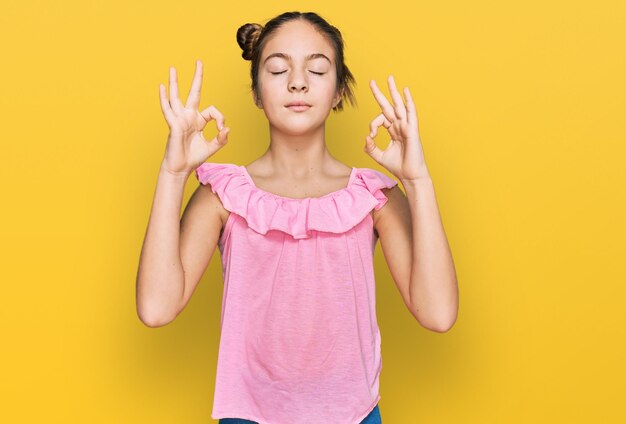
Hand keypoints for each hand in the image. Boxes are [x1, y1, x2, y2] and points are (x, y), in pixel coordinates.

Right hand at [159, 60, 229, 175]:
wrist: (181, 168)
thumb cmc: (194, 157)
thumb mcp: (212, 147)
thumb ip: (221, 139)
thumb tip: (227, 128)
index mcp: (198, 121)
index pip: (212, 111)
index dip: (220, 118)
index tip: (221, 130)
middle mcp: (188, 117)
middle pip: (193, 93)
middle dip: (197, 78)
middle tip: (199, 62)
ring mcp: (180, 119)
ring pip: (176, 97)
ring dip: (174, 83)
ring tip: (172, 68)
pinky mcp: (174, 125)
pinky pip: (168, 110)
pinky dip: (164, 98)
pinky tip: (161, 87)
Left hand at [364, 75, 428, 180]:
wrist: (409, 175)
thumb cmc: (398, 166)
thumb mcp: (378, 156)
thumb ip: (370, 147)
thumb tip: (366, 137)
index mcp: (393, 130)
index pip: (379, 120)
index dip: (372, 125)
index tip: (371, 136)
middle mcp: (399, 126)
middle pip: (388, 106)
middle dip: (380, 94)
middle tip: (372, 82)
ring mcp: (406, 126)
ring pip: (399, 105)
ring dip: (394, 91)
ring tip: (389, 78)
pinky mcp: (412, 130)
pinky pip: (411, 113)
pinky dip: (409, 101)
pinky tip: (405, 91)